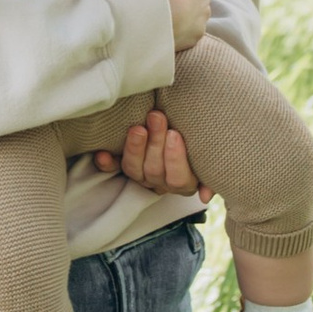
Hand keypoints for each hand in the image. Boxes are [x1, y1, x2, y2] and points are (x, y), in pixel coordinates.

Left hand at [93, 104, 210, 203]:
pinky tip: (101, 154)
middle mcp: (161, 182)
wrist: (180, 129)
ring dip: (134, 148)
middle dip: (155, 142)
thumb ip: (211, 172)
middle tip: (156, 116)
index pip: (178, 178)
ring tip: (137, 127)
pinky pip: (114, 169)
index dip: (175, 158)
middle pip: (155, 170)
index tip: (175, 134)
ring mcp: (142, 175)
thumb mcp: (209, 155)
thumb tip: (206, 194)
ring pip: (135, 170)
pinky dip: (107, 163)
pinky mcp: (124, 166)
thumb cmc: (199, 141)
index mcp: (185, 181)